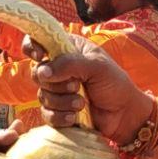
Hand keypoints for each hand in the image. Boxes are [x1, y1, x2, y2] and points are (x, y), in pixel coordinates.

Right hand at [33, 40, 155, 144]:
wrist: (124, 114)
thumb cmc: (114, 83)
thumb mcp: (96, 66)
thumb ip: (69, 64)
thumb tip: (42, 71)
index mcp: (66, 49)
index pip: (37, 41)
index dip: (32, 47)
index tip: (40, 57)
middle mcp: (57, 68)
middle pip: (36, 73)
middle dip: (57, 83)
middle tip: (77, 85)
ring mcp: (56, 91)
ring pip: (42, 96)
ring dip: (62, 101)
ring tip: (82, 103)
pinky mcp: (57, 111)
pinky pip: (47, 115)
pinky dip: (60, 117)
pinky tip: (74, 117)